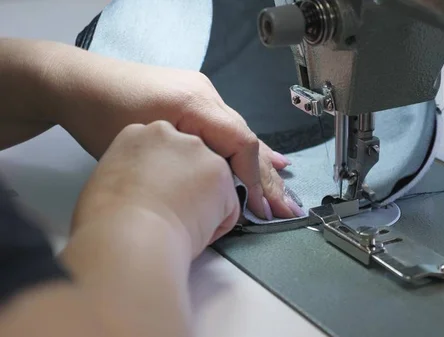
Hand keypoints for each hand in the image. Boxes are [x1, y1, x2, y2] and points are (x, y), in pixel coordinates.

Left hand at [51, 51, 301, 219]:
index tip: (263, 211)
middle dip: (266, 178)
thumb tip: (218, 195)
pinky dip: (243, 149)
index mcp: (195, 102)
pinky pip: (225, 129)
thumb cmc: (99, 117)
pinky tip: (269, 158)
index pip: (241, 141)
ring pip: (238, 134)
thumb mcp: (141, 147)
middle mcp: (205, 95)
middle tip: (287, 208)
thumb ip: (184, 167)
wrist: (76, 83)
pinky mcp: (191, 101)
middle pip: (246, 139)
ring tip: (284, 190)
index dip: (255, 179)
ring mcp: (200, 95)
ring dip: (261, 165)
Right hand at [71, 121, 238, 256]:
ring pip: (212, 183)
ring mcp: (199, 151)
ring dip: (203, 204)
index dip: (161, 178)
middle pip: (190, 161)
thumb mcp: (106, 182)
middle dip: (187, 185)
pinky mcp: (221, 173)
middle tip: (167, 213)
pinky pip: (228, 206)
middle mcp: (171, 134)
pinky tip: (192, 230)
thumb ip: (130, 174)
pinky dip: (217, 224)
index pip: (161, 151)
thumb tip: (140, 190)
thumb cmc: (107, 221)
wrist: (129, 236)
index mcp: (137, 134)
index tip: (154, 197)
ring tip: (177, 224)